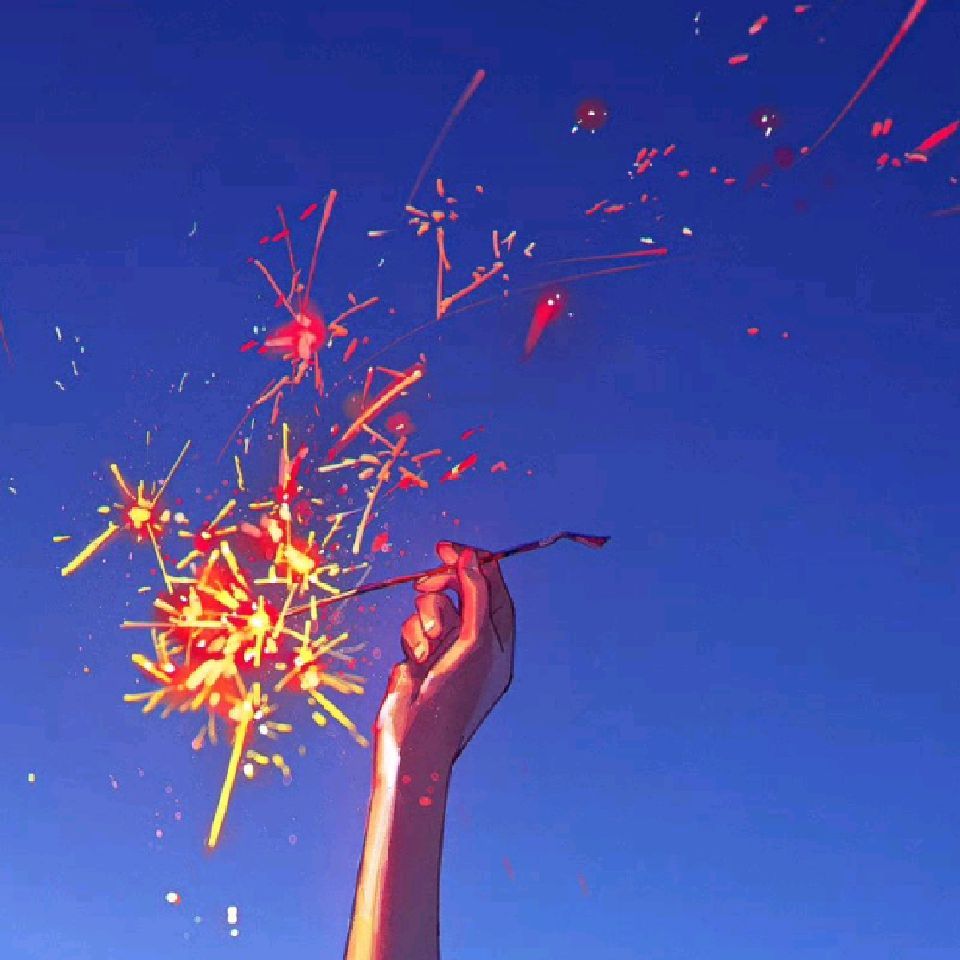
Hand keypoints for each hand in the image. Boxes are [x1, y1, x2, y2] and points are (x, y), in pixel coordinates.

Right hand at [374, 542, 515, 773]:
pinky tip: (413, 662)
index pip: (493, 590)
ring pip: (431, 607)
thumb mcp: (475, 641)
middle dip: (442, 589)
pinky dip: (412, 637)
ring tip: (427, 648)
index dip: (475, 565)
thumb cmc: (455, 696)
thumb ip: (475, 596)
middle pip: (459, 593)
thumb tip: (471, 559)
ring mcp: (444, 650)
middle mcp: (474, 644)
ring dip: (426, 621)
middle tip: (425, 582)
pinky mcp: (417, 656)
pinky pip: (412, 626)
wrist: (415, 743)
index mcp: (500, 642)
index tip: (449, 548)